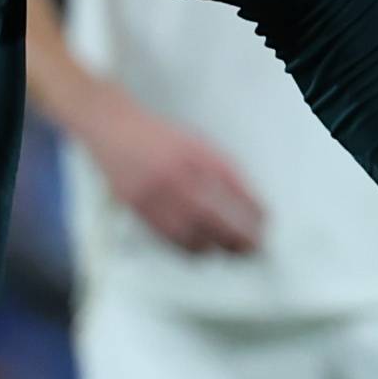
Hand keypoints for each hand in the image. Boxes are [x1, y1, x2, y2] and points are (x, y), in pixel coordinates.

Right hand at [56, 87, 263, 254]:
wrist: (112, 126)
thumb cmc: (157, 136)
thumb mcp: (196, 143)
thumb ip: (220, 168)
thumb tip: (247, 203)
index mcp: (196, 154)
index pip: (234, 189)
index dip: (252, 209)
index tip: (266, 221)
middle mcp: (176, 174)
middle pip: (215, 217)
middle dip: (238, 236)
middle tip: (253, 247)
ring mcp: (155, 192)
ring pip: (191, 233)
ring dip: (215, 247)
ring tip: (230, 252)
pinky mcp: (137, 206)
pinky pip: (167, 236)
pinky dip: (188, 247)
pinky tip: (201, 250)